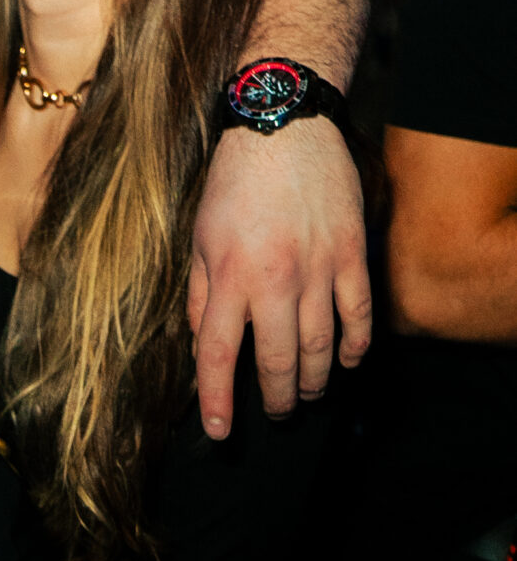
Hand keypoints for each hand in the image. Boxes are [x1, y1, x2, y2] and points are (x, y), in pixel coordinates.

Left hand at [188, 119, 370, 437]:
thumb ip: (202, 300)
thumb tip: (201, 350)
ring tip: (308, 394)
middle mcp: (274, 281)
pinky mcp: (351, 253)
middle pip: (278, 363)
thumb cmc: (233, 184)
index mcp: (229, 279)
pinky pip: (360, 314)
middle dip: (277, 399)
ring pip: (322, 348)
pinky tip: (347, 361)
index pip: (219, 358)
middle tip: (277, 413)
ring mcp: (318, 269)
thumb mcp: (200, 242)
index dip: (218, 403)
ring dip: (316, 382)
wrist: (283, 127)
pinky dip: (355, 346)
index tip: (220, 433)